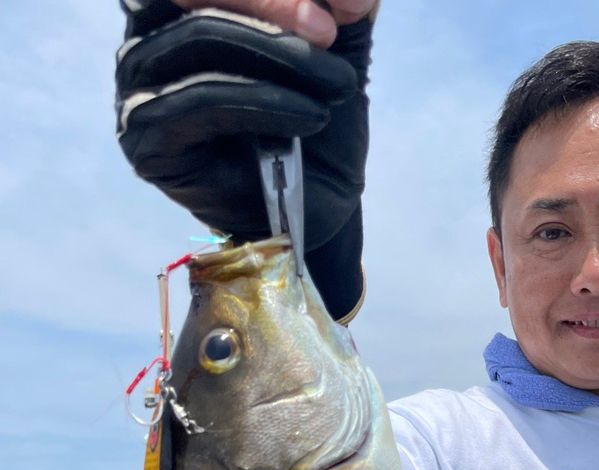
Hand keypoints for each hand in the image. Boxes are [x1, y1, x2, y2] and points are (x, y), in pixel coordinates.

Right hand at [116, 0, 374, 315]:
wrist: (316, 207)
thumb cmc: (314, 121)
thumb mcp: (331, 45)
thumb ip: (331, 3)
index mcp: (181, 2)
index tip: (348, 8)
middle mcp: (146, 32)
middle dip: (273, 4)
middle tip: (331, 35)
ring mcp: (136, 83)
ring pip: (201, 35)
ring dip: (279, 56)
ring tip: (336, 85)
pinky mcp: (144, 134)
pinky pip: (201, 98)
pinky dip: (264, 101)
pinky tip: (311, 116)